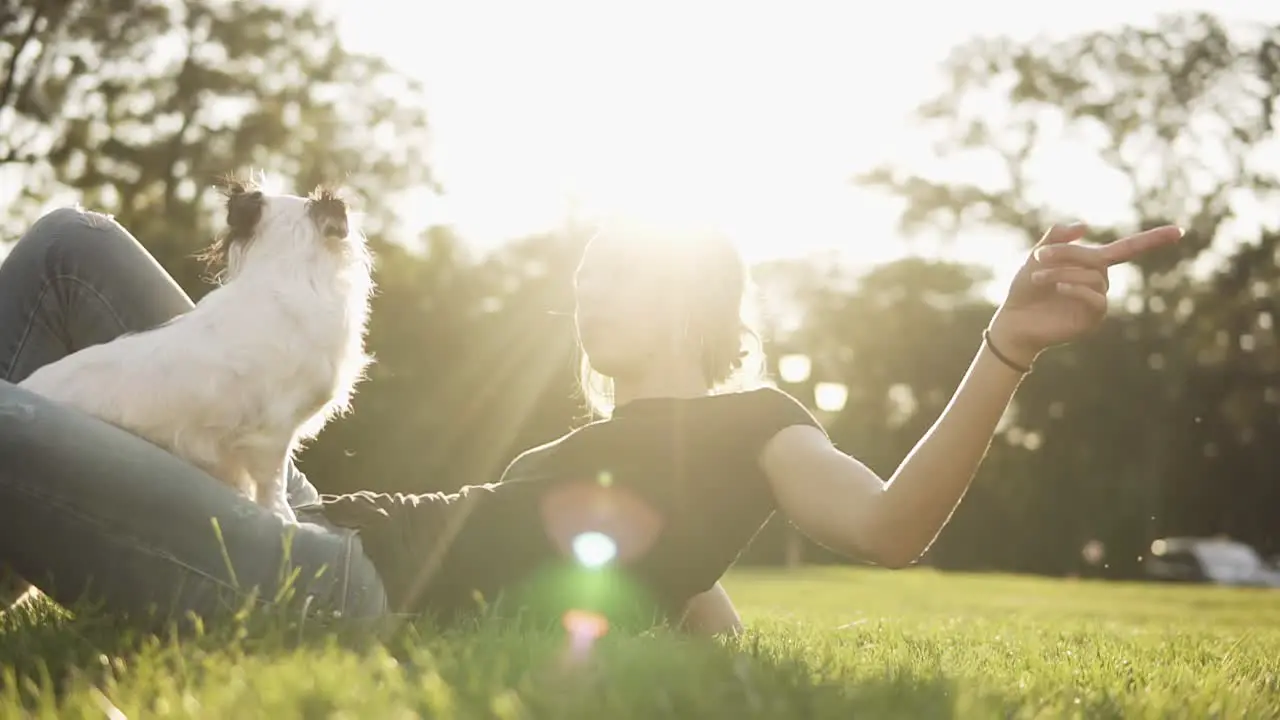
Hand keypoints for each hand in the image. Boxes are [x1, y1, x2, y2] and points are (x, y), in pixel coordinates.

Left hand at [988, 223, 1182, 365]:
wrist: (1013, 321)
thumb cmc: (1025, 290)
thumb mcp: (1037, 257)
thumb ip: (1056, 238)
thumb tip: (1084, 225)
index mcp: (1092, 265)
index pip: (1128, 249)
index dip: (1153, 239)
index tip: (1179, 231)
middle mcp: (1100, 281)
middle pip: (1098, 258)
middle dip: (1068, 253)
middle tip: (1038, 256)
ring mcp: (1098, 301)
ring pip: (1093, 277)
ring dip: (1063, 272)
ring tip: (1037, 277)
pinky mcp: (1092, 319)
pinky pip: (1096, 298)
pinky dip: (1077, 289)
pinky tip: (1058, 288)